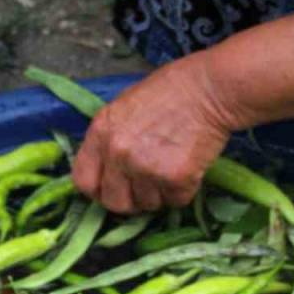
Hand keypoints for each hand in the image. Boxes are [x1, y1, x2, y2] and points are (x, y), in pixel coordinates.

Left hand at [72, 54, 238, 213]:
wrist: (211, 88)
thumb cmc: (170, 91)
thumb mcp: (124, 107)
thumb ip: (110, 139)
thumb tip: (107, 170)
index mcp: (101, 132)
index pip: (83, 181)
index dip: (99, 190)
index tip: (113, 189)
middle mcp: (118, 153)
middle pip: (114, 202)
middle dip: (131, 200)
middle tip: (147, 185)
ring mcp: (146, 167)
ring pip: (148, 204)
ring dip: (160, 194)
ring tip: (172, 166)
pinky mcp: (175, 178)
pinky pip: (176, 200)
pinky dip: (184, 190)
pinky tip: (189, 166)